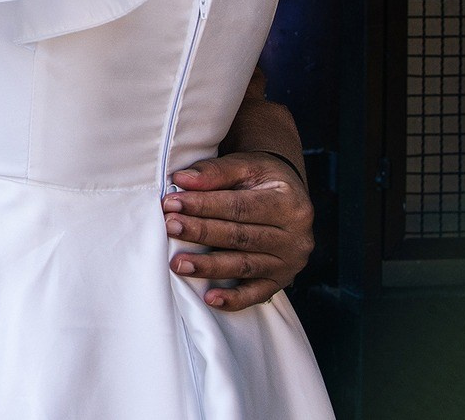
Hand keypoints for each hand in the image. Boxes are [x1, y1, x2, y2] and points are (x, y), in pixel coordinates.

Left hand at [163, 151, 313, 310]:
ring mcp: (289, 262)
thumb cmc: (262, 179)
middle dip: (201, 233)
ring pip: (245, 266)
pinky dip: (233, 298)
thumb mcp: (245, 166)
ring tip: (179, 263)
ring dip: (209, 267)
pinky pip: (257, 294)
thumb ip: (214, 172)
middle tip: (169, 227)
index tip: (172, 203)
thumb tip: (182, 180)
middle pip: (240, 237)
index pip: (239, 206)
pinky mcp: (281, 281)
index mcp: (288, 203)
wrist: (287, 195)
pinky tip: (210, 298)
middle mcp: (295, 236)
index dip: (203, 205)